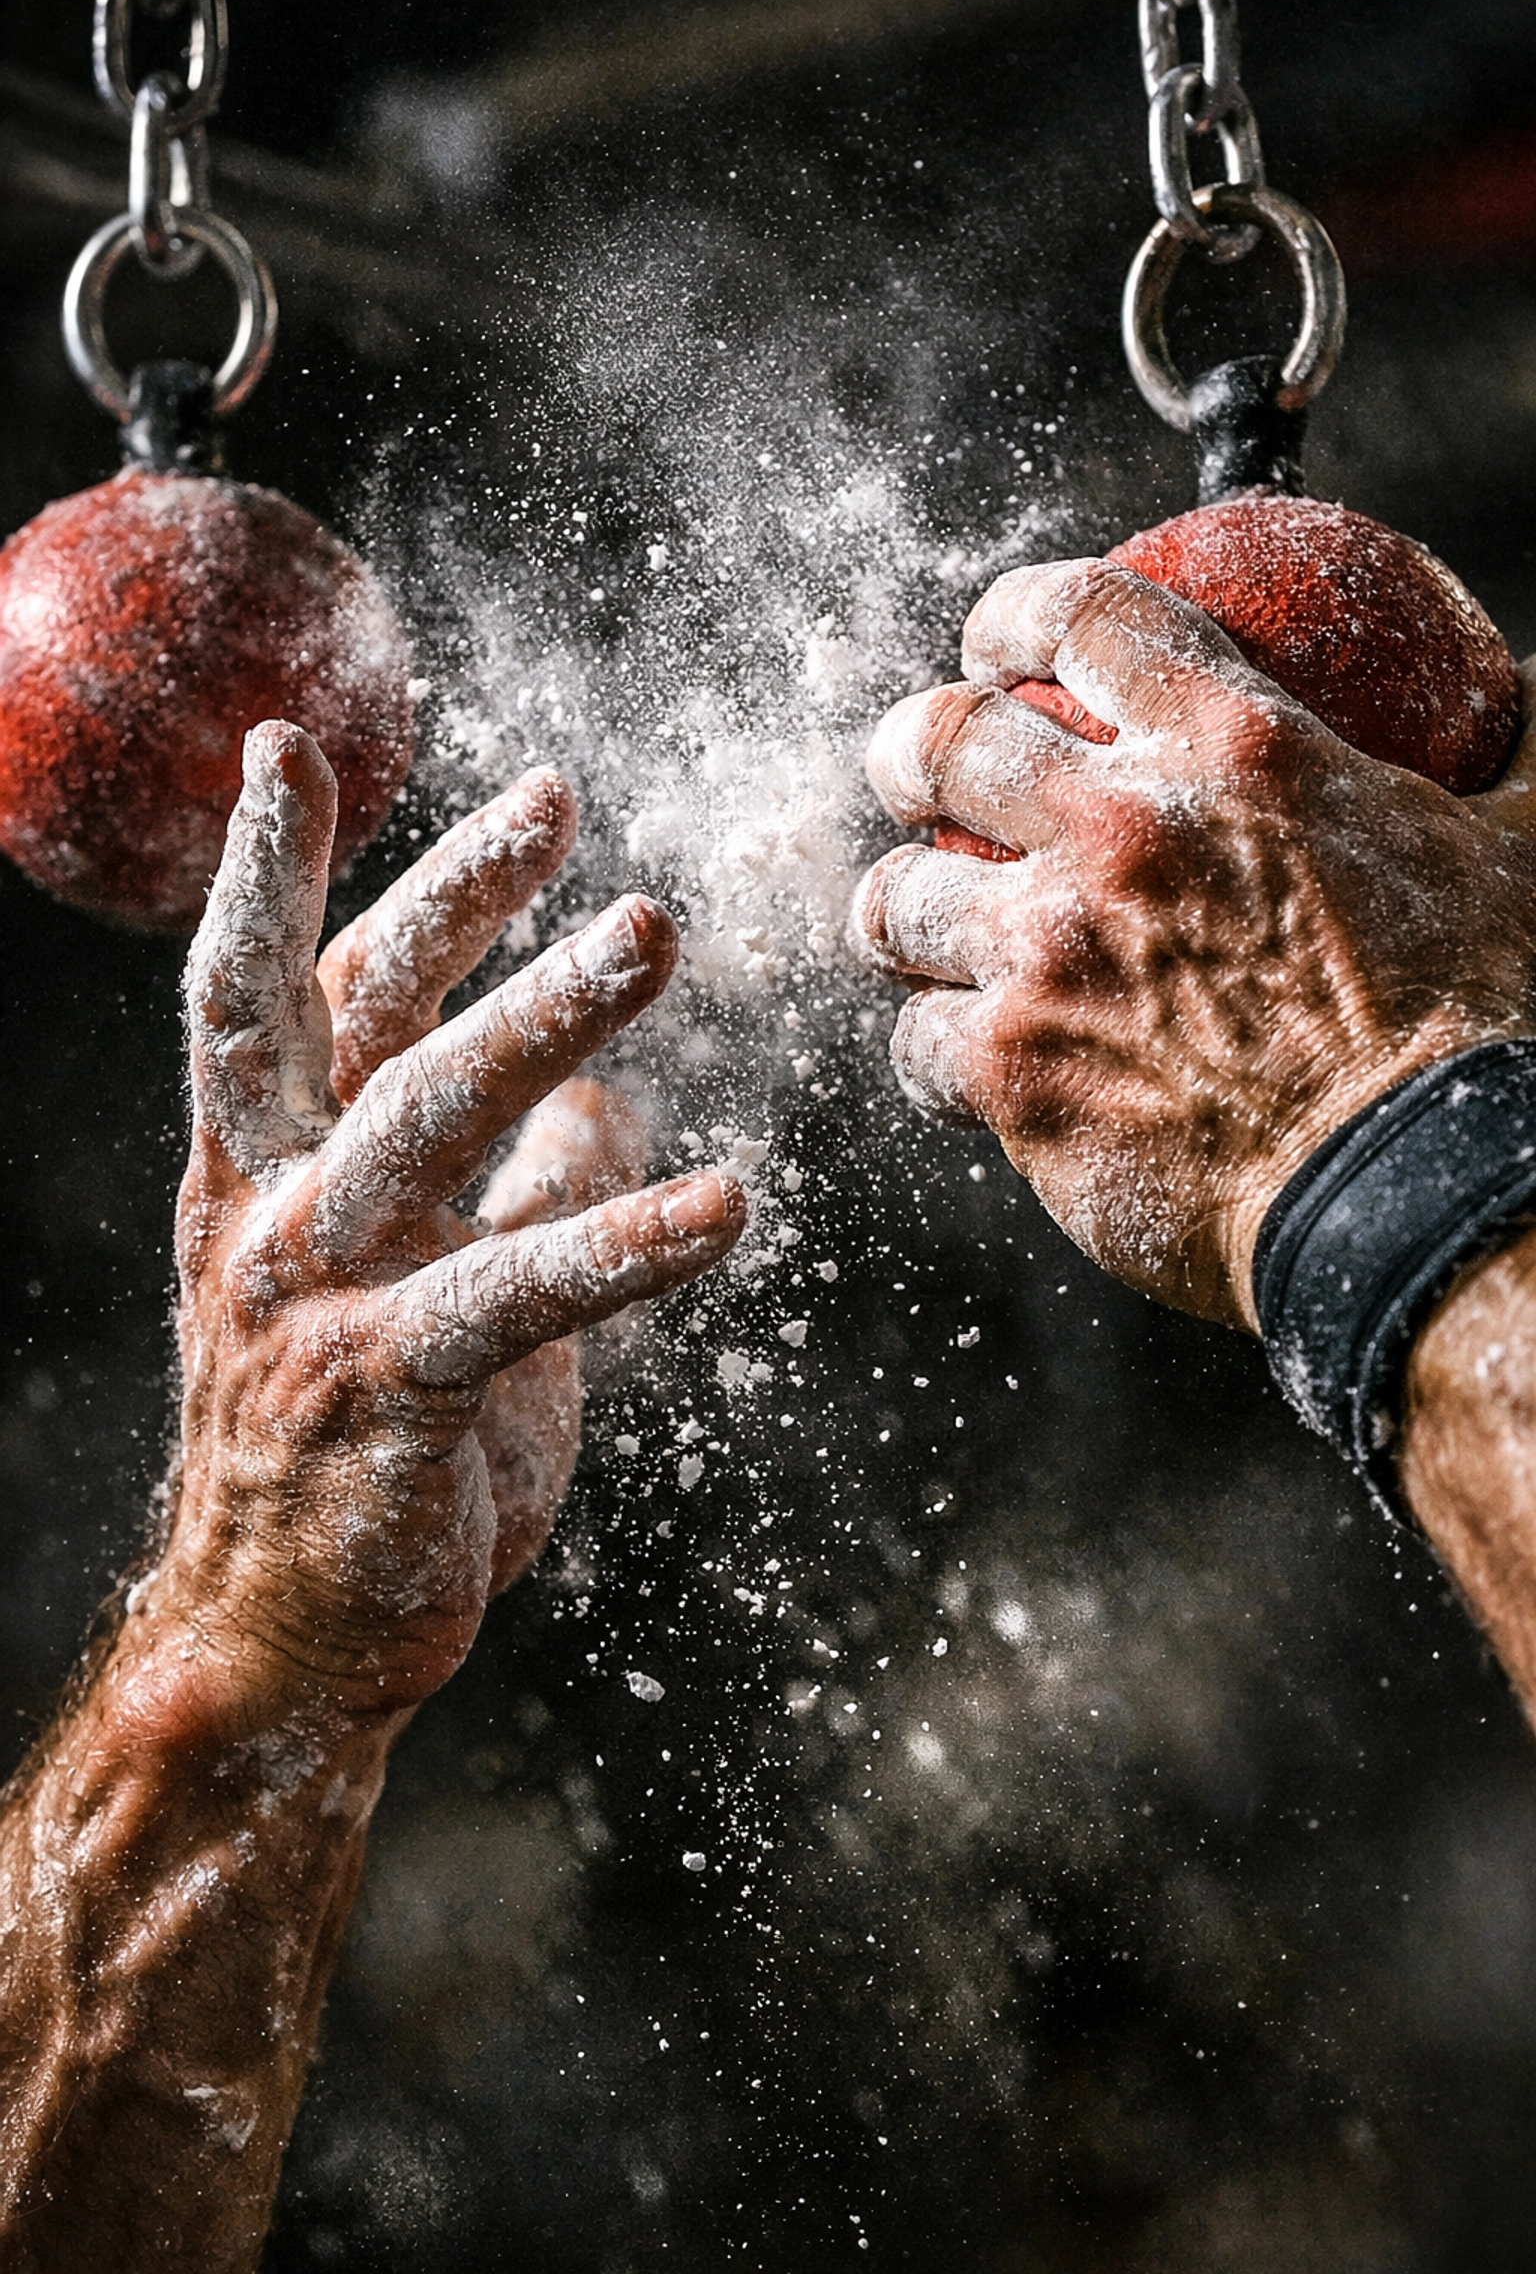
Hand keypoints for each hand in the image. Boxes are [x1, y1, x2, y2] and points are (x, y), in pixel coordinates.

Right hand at [122, 720, 744, 1739]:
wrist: (278, 1649)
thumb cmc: (356, 1460)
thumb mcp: (428, 1293)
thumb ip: (502, 1186)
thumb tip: (600, 1104)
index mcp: (263, 1171)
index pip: (274, 984)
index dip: (285, 863)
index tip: (297, 744)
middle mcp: (271, 1211)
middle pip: (351, 1013)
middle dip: (447, 895)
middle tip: (555, 799)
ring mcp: (322, 1298)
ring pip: (430, 1117)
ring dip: (547, 1016)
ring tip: (654, 932)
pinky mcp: (390, 1391)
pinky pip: (519, 1293)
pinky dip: (624, 1240)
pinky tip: (728, 1207)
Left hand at [854, 558, 1535, 1326]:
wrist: (1416, 1194)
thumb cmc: (1477, 1028)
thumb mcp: (1519, 852)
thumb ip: (1510, 759)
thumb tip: (1530, 700)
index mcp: (1235, 751)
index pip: (1081, 618)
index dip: (1013, 618)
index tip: (996, 646)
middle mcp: (1118, 834)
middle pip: (940, 741)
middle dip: (908, 751)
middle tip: (915, 780)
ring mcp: (1048, 953)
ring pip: (896, 901)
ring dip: (901, 913)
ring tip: (919, 933)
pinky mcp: (1009, 1072)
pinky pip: (915, 1048)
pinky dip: (936, 1056)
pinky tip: (970, 1070)